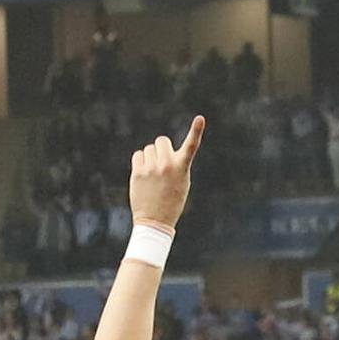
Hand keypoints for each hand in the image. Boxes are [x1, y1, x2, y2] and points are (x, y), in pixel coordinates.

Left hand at [129, 115, 205, 230]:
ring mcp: (151, 168)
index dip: (196, 131)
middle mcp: (166, 165)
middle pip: (161, 140)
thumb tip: (160, 149)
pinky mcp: (137, 172)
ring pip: (149, 148)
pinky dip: (141, 162)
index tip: (200, 118)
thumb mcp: (182, 182)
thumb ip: (176, 164)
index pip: (191, 146)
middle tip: (162, 164)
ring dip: (151, 157)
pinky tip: (144, 175)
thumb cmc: (172, 201)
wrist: (155, 221)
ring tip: (154, 174)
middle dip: (161, 148)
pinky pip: (138, 155)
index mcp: (182, 168)